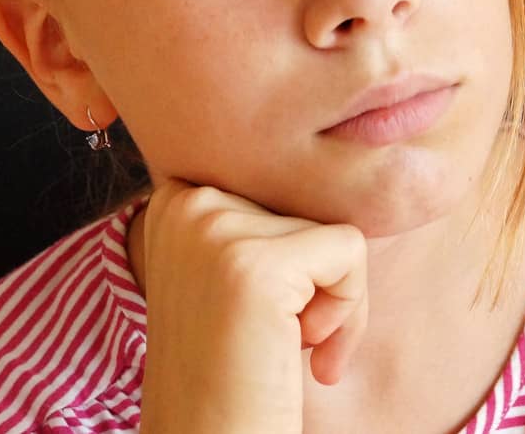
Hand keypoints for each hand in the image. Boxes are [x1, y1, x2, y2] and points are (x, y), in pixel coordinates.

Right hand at [134, 176, 368, 433]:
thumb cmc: (227, 371)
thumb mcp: (224, 274)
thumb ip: (255, 217)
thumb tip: (332, 151)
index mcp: (173, 196)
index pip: (280, 185)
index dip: (292, 258)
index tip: (270, 313)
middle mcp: (184, 201)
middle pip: (306, 205)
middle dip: (315, 282)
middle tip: (284, 341)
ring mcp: (215, 230)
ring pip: (332, 231)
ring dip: (332, 303)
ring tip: (287, 349)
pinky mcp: (257, 266)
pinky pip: (351, 249)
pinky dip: (350, 311)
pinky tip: (307, 356)